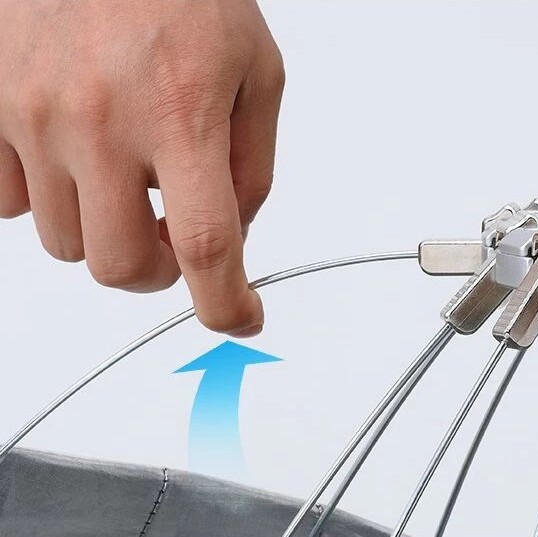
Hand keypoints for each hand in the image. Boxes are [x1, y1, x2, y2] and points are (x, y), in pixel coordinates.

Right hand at [0, 0, 283, 336]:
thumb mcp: (256, 71)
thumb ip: (252, 162)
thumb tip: (236, 233)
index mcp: (180, 113)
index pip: (204, 243)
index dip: (224, 301)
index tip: (239, 317)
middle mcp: (100, 122)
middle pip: (119, 266)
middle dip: (157, 270)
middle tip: (173, 237)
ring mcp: (34, 118)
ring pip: (66, 243)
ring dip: (106, 229)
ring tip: (129, 174)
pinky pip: (11, 206)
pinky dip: (50, 199)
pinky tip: (79, 157)